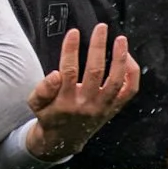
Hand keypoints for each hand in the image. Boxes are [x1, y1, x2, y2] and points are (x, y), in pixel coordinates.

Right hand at [25, 23, 140, 163]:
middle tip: (100, 28)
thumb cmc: (50, 116)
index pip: (69, 71)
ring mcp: (103, 106)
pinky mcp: (113, 108)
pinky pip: (128, 91)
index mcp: (65, 101)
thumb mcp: (36, 105)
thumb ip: (42, 89)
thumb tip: (55, 74)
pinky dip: (131, 74)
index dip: (70, 50)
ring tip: (121, 39)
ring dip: (120, 58)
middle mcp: (87, 104)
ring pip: (116, 81)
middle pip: (95, 72)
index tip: (73, 32)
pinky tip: (127, 58)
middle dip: (98, 47)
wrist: (64, 140)